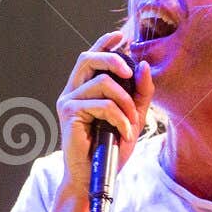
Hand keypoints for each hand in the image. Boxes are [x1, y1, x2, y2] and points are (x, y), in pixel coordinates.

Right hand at [56, 30, 153, 199]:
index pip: (91, 57)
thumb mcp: (132, 116)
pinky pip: (103, 105)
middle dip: (112, 59)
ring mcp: (68, 102)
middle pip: (88, 58)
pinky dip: (121, 118)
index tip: (121, 35)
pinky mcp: (70, 115)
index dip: (104, 42)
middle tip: (129, 73)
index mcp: (83, 88)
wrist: (93, 176)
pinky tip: (125, 133)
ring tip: (132, 122)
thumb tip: (143, 65)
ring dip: (125, 102)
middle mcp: (72, 91)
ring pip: (102, 83)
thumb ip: (139, 93)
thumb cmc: (110, 148)